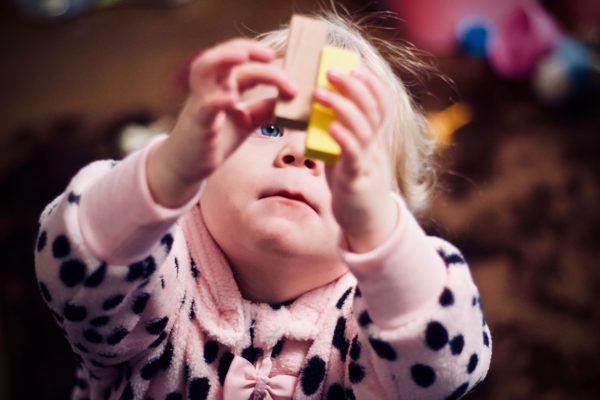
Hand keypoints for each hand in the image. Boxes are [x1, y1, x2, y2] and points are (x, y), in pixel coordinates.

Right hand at [148, 38, 296, 206]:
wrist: (189, 164)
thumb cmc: (217, 138)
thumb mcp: (247, 121)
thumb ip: (265, 109)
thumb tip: (291, 99)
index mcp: (223, 84)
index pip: (243, 63)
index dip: (264, 61)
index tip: (284, 66)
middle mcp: (210, 87)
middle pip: (223, 55)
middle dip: (245, 48)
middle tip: (270, 55)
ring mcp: (201, 102)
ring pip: (204, 69)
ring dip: (222, 58)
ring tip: (242, 56)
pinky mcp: (198, 123)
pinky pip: (204, 106)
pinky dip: (217, 100)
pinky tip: (232, 99)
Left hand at [313, 67, 397, 252]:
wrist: (365, 222)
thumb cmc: (351, 184)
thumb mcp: (346, 153)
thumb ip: (338, 133)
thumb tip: (317, 109)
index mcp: (373, 138)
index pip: (380, 102)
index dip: (370, 82)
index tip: (354, 64)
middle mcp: (374, 146)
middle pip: (371, 109)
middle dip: (353, 86)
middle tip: (331, 70)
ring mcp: (367, 162)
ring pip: (362, 128)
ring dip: (341, 106)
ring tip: (320, 92)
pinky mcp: (356, 180)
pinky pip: (353, 156)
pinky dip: (343, 138)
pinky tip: (330, 126)